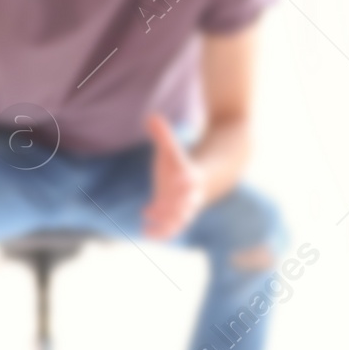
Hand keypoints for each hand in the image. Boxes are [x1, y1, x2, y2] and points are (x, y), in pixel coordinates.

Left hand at [141, 113, 205, 239]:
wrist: (203, 180)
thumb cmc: (181, 164)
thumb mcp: (172, 150)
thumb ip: (163, 135)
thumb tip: (150, 117)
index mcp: (190, 176)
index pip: (189, 179)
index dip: (185, 180)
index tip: (182, 180)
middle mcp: (190, 195)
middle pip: (187, 204)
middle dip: (175, 209)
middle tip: (158, 213)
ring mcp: (185, 209)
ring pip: (180, 222)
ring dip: (166, 227)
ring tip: (148, 231)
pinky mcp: (177, 218)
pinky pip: (172, 230)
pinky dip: (161, 233)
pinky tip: (145, 231)